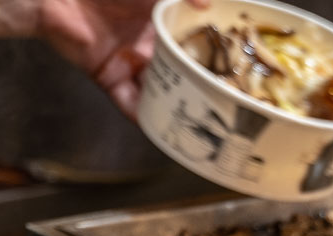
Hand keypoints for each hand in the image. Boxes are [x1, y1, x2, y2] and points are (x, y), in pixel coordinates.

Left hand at [38, 0, 207, 118]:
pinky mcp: (107, 76)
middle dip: (192, 87)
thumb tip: (209, 4)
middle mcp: (145, 44)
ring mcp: (127, 62)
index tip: (225, 71)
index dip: (205, 57)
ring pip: (154, 90)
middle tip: (214, 102)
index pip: (187, 43)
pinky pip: (127, 101)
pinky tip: (159, 126)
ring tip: (192, 121)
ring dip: (170, 105)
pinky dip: (142, 114)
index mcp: (159, 20)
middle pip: (174, 72)